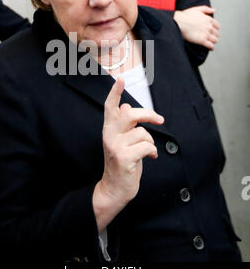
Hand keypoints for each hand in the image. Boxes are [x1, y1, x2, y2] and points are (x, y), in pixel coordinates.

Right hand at [93, 78, 163, 231]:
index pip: (110, 107)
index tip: (120, 79)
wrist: (114, 189)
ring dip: (150, 142)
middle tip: (159, 120)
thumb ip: (124, 125)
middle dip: (148, 115)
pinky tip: (150, 158)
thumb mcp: (121, 142)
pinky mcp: (124, 157)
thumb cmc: (122, 164)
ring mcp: (115, 146)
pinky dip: (152, 152)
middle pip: (130, 114)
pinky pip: (147, 146)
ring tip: (148, 151)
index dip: (115, 93)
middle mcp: (109, 135)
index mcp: (109, 129)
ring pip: (142, 133)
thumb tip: (127, 107)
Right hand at [174, 6, 219, 49]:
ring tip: (210, 42)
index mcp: (209, 20)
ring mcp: (206, 34)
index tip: (212, 30)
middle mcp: (209, 27)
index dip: (215, 28)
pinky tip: (210, 48)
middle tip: (210, 37)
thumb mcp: (197, 9)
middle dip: (214, 35)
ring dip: (213, 41)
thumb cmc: (186, 16)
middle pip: (216, 34)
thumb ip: (206, 9)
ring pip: (215, 40)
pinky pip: (210, 46)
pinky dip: (211, 47)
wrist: (179, 22)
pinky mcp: (202, 41)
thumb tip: (213, 10)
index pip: (217, 26)